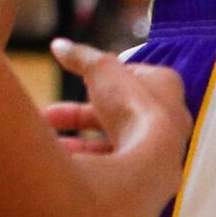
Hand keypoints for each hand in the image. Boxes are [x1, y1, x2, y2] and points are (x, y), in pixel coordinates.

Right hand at [50, 37, 186, 168]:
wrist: (147, 162)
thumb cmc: (132, 107)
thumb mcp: (101, 69)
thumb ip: (81, 56)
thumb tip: (59, 45)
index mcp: (164, 86)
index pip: (134, 75)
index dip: (105, 76)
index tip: (80, 78)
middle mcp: (166, 117)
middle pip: (116, 111)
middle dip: (80, 114)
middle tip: (49, 115)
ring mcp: (156, 147)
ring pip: (111, 139)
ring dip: (80, 140)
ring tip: (52, 141)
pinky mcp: (146, 171)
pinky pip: (111, 162)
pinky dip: (88, 158)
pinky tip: (65, 157)